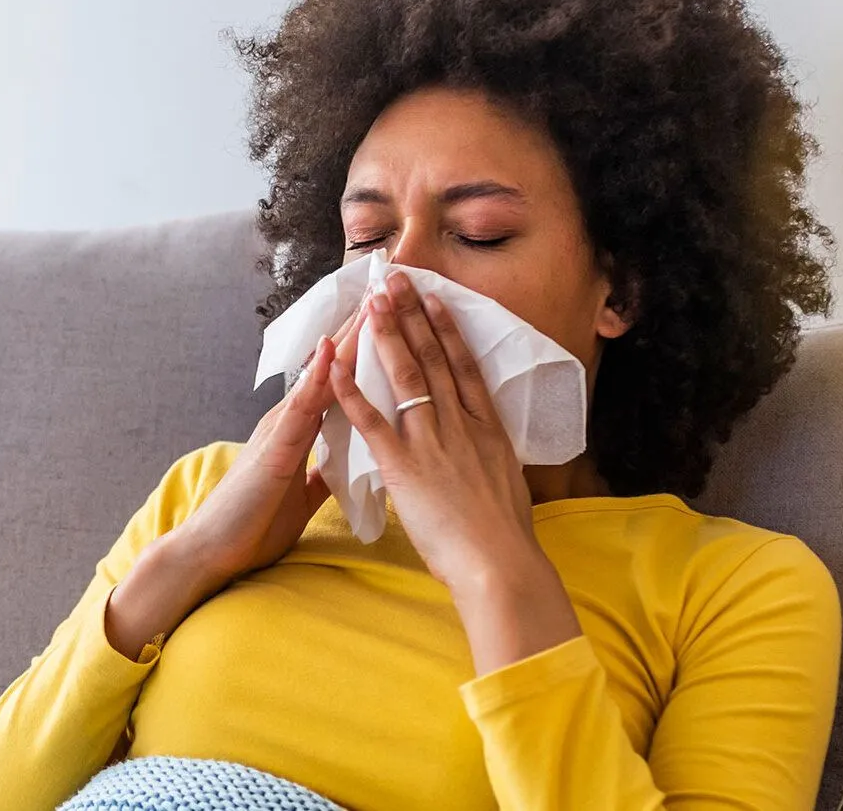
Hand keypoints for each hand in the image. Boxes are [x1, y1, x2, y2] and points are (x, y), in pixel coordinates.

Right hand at [175, 292, 370, 588]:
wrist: (212, 553)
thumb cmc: (256, 522)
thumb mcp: (303, 491)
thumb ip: (323, 469)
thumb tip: (348, 458)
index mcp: (303, 428)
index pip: (341, 379)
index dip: (367, 347)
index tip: (395, 316)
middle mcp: (293, 418)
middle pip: (335, 366)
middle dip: (364, 329)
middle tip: (392, 287)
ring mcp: (282, 429)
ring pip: (321, 375)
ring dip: (346, 339)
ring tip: (371, 301)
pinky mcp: (275, 449)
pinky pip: (300, 408)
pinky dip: (316, 378)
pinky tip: (329, 351)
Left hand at [327, 271, 542, 591]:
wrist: (500, 563)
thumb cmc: (506, 533)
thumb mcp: (506, 481)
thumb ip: (489, 457)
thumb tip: (486, 448)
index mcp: (485, 428)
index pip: (463, 366)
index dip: (447, 329)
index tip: (436, 298)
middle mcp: (459, 424)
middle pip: (434, 358)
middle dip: (414, 315)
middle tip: (398, 280)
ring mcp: (431, 441)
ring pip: (408, 376)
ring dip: (389, 335)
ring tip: (375, 301)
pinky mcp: (404, 465)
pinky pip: (372, 421)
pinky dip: (351, 391)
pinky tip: (337, 365)